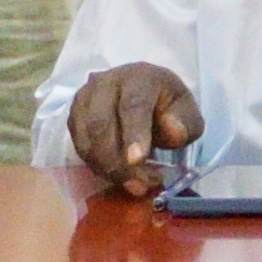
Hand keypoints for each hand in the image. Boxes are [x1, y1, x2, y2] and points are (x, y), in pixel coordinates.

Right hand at [70, 63, 202, 193]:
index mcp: (140, 77)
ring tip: (134, 184)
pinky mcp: (74, 117)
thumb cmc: (166, 106)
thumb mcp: (186, 112)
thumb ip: (185, 123)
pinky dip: (96, 166)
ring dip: (108, 168)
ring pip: (87, 138)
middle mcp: (106, 83)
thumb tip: (173, 131)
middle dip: (119, 162)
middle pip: (102, 124)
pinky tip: (117, 175)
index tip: (137, 160)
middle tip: (140, 185)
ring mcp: (85, 99)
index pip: (133, 105)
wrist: (143, 95)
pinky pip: (80, 147)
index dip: (134, 134)